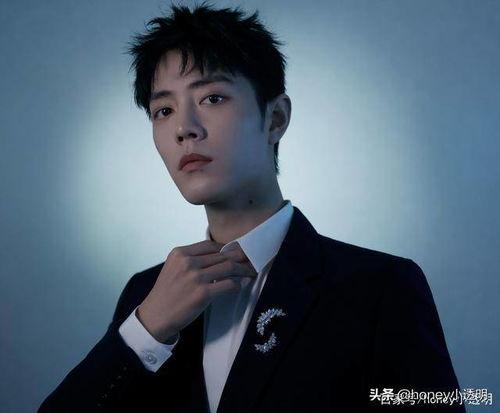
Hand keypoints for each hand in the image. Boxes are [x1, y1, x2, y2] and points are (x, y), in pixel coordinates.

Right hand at [137, 240, 256, 342]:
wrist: (155, 316)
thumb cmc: (166, 294)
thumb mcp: (173, 268)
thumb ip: (192, 260)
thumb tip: (219, 256)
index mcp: (180, 253)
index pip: (210, 245)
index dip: (226, 248)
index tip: (236, 252)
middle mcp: (188, 262)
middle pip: (222, 255)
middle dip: (240, 257)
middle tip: (251, 259)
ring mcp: (196, 277)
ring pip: (229, 267)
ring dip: (243, 269)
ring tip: (251, 271)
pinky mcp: (203, 293)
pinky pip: (229, 284)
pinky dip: (238, 284)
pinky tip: (240, 285)